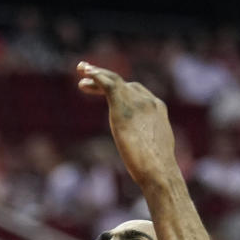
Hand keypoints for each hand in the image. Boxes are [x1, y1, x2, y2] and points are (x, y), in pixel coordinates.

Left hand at [76, 62, 176, 189]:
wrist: (158, 169)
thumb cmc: (157, 169)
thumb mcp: (155, 151)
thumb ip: (148, 143)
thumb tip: (145, 154)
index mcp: (157, 110)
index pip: (138, 93)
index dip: (122, 90)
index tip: (107, 91)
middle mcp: (148, 101)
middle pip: (125, 84)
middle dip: (108, 79)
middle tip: (89, 76)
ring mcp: (135, 101)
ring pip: (114, 80)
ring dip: (97, 74)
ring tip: (81, 70)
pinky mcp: (122, 105)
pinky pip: (107, 84)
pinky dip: (96, 75)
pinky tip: (86, 73)